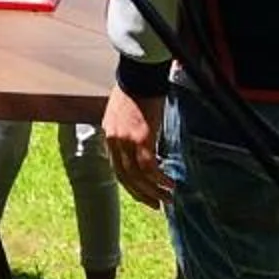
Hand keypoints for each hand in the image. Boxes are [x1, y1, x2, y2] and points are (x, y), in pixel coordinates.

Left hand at [103, 86, 169, 210]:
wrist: (139, 74)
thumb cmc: (136, 90)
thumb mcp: (123, 113)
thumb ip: (127, 131)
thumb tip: (140, 143)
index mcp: (108, 135)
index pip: (117, 168)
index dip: (131, 184)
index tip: (144, 194)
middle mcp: (114, 141)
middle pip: (125, 177)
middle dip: (141, 194)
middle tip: (156, 204)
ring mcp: (126, 141)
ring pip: (138, 176)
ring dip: (154, 191)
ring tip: (168, 199)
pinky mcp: (141, 138)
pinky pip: (149, 167)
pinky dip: (159, 179)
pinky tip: (170, 184)